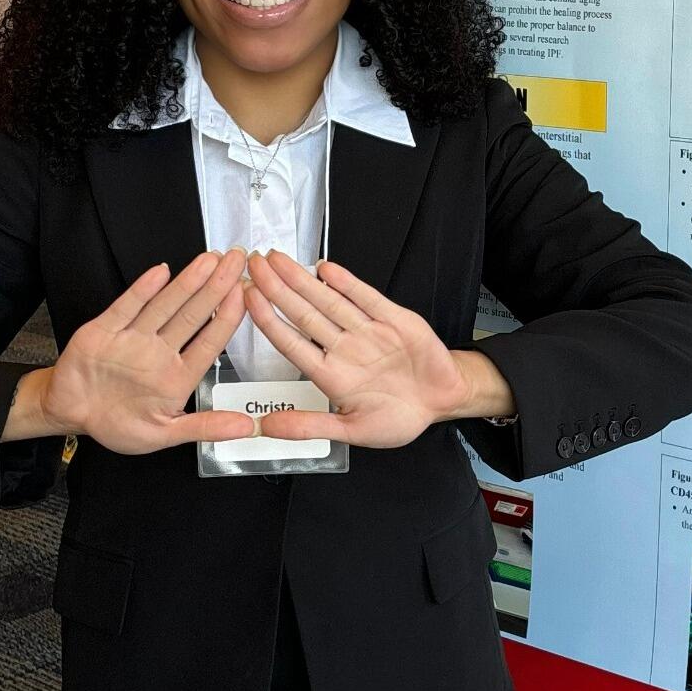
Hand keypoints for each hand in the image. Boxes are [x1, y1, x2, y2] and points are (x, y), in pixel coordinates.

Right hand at [31, 250, 256, 453]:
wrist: (70, 414)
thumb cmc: (117, 425)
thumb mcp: (163, 435)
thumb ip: (204, 427)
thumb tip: (249, 428)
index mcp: (179, 376)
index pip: (210, 341)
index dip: (229, 317)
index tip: (247, 293)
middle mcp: (160, 351)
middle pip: (193, 315)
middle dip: (217, 287)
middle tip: (237, 260)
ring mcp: (133, 338)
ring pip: (165, 306)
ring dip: (187, 282)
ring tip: (210, 260)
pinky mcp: (105, 330)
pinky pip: (126, 307)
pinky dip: (142, 290)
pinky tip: (161, 272)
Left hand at [243, 253, 472, 449]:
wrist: (444, 401)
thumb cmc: (400, 418)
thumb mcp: (354, 431)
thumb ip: (311, 426)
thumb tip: (267, 427)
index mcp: (331, 376)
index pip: (291, 343)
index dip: (268, 320)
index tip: (247, 298)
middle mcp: (344, 349)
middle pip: (304, 314)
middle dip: (277, 288)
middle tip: (253, 264)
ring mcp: (367, 331)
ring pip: (329, 301)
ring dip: (303, 279)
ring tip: (277, 259)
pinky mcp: (393, 319)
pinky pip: (366, 297)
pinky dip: (347, 282)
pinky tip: (325, 268)